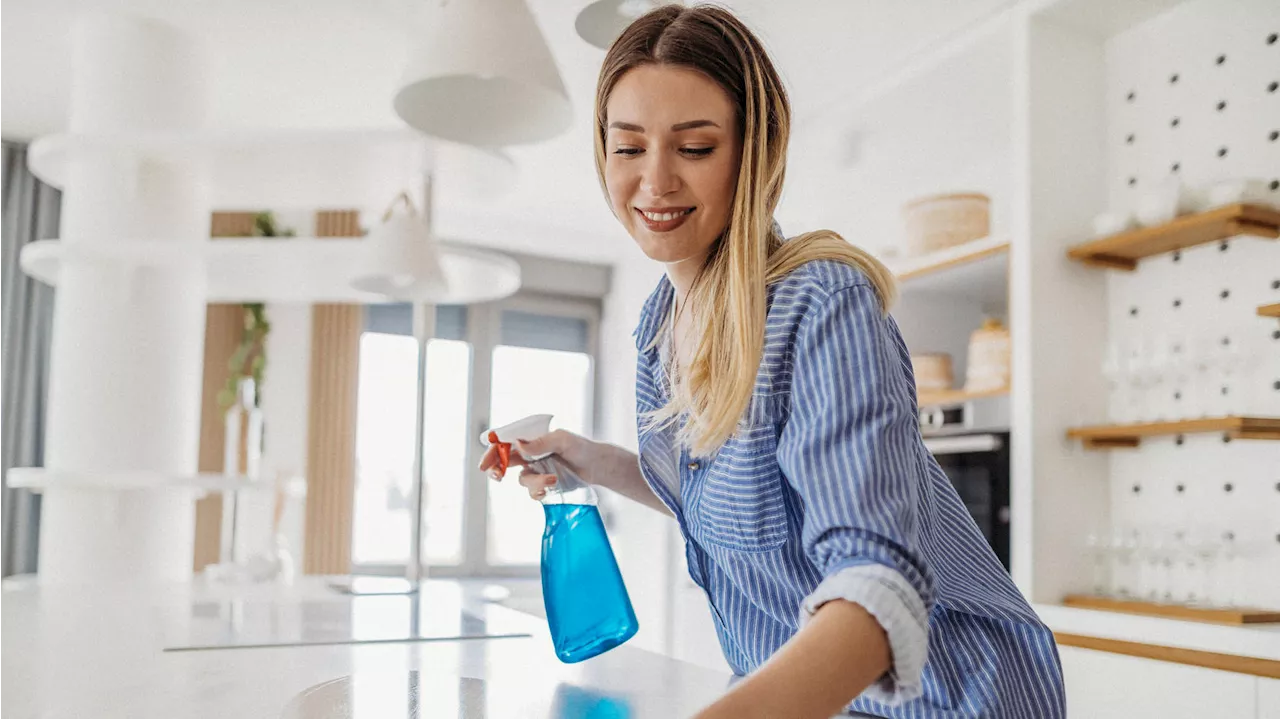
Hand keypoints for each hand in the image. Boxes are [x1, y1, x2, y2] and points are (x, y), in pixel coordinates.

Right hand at [478, 429, 598, 500]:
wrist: (598, 467)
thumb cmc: (583, 448)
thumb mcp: (563, 441)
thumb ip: (541, 443)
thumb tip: (519, 445)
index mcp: (532, 437)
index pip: (506, 441)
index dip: (492, 451)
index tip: (486, 463)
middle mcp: (531, 452)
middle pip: (504, 460)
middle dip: (497, 469)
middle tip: (498, 477)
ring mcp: (536, 468)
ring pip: (522, 479)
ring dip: (534, 482)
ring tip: (552, 480)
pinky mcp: (544, 482)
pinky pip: (532, 491)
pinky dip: (537, 492)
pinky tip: (549, 489)